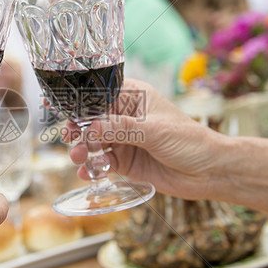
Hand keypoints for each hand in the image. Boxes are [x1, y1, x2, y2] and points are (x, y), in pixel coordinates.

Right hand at [65, 79, 222, 199]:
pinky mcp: (125, 162)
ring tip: (79, 158)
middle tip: (70, 139)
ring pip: (93, 142)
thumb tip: (92, 126)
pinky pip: (101, 162)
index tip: (59, 106)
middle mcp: (125, 117)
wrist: (208, 172)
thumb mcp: (155, 131)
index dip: (80, 101)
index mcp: (134, 97)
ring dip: (82, 150)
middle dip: (77, 129)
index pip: (100, 95)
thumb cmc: (189, 141)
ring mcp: (124, 140)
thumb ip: (122, 128)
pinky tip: (88, 173)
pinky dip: (92, 167)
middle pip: (91, 119)